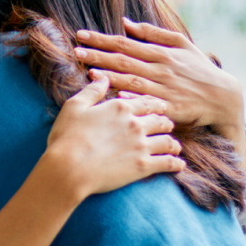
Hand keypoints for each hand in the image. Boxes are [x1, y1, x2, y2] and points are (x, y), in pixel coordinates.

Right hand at [44, 72, 184, 203]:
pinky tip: (179, 164)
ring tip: (175, 146)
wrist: (69, 167)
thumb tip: (103, 78)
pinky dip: (176, 164)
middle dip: (165, 122)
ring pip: (168, 141)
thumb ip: (92, 91)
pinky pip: (168, 163)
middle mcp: (135, 123)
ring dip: (173, 143)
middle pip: (160, 120)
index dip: (153, 104)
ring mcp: (141, 145)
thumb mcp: (74, 106)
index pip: (145, 102)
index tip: (158, 107)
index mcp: (120, 107)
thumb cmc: (67, 136)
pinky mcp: (143, 166)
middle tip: (167, 125)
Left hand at [73, 18, 245, 145]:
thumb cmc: (198, 68)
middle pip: (124, 60)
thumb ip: (153, 33)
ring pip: (133, 81)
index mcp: (161, 52)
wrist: (223, 97)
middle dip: (98, 55)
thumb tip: (126, 22)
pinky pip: (148, 103)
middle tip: (76, 51)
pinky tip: (116, 96)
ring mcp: (165, 89)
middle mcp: (161, 69)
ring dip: (111, 76)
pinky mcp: (170, 108)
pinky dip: (133, 98)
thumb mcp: (181, 44)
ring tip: (90, 71)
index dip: (102, 39)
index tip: (80, 35)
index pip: (125, 43)